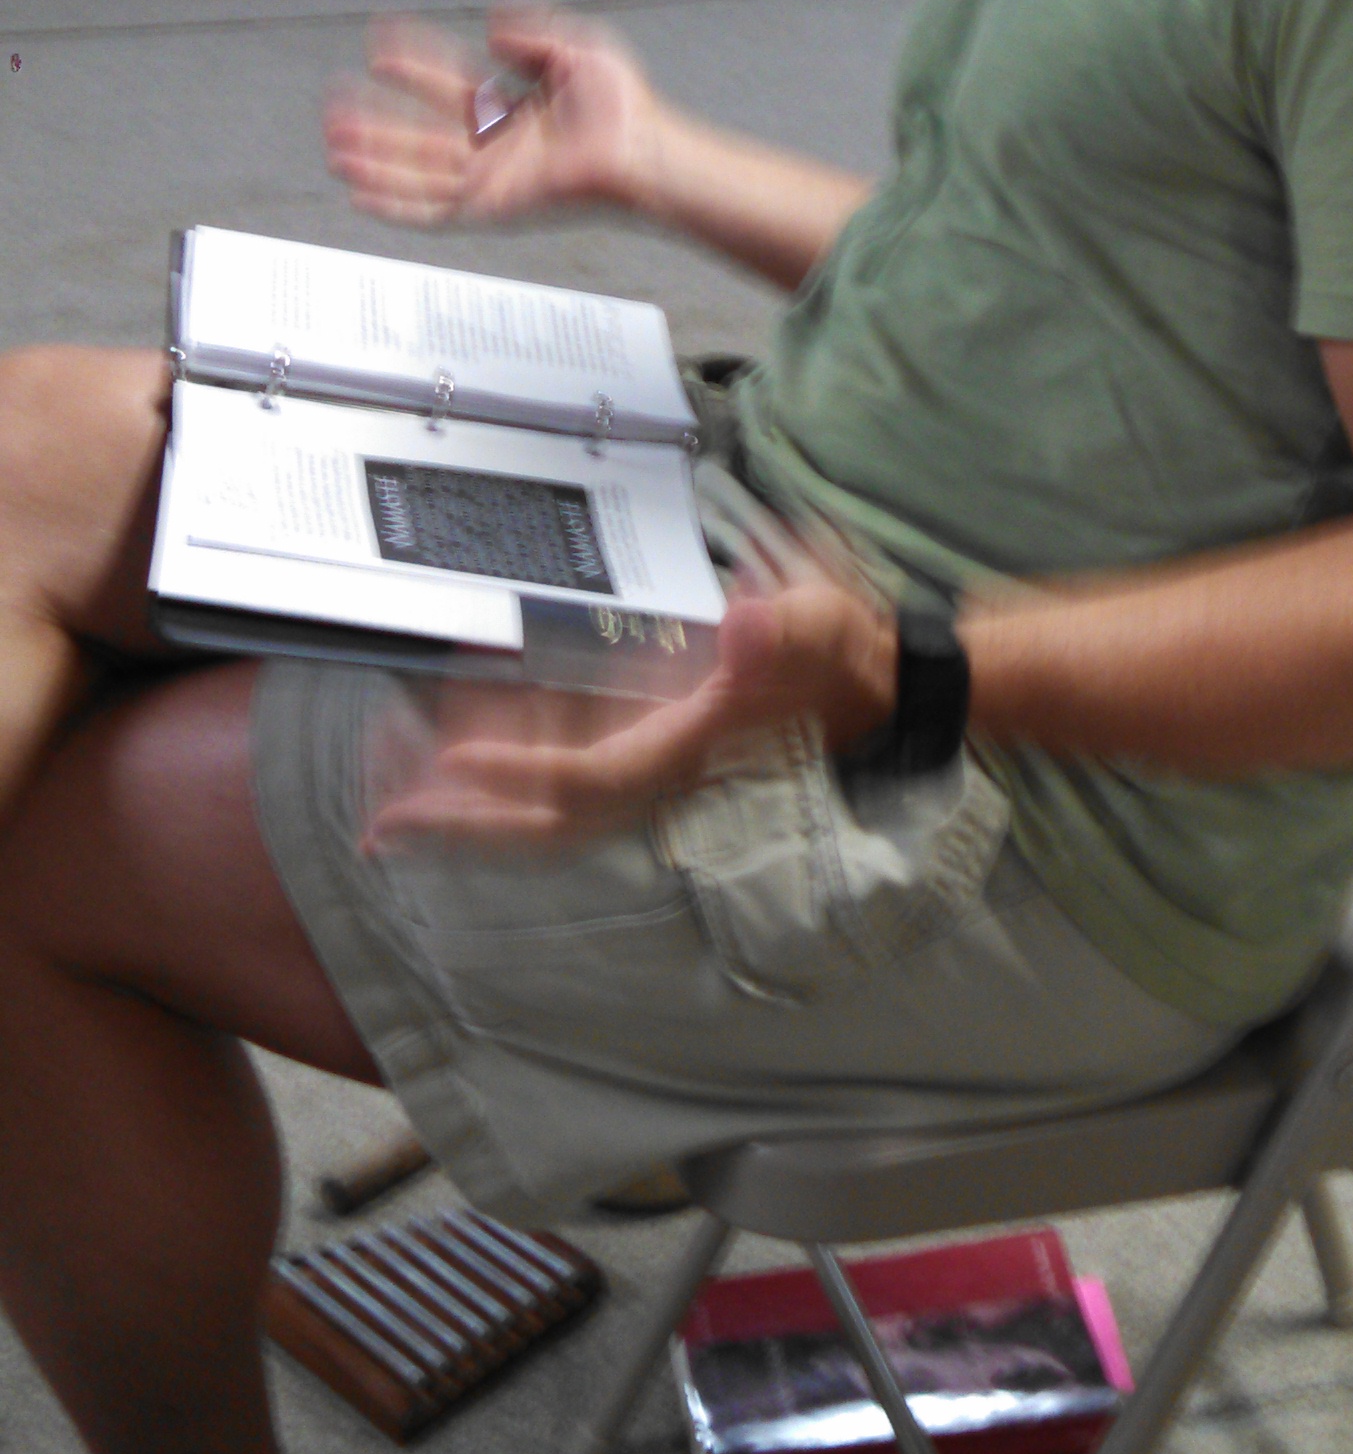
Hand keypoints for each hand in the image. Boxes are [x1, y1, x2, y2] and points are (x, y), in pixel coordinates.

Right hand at [323, 4, 666, 228]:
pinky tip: (363, 191)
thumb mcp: (576, 45)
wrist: (643, 148)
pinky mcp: (492, 204)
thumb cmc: (625, 107)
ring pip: (416, 168)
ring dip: (374, 157)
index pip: (446, 81)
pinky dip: (396, 202)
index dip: (412, 60)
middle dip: (375, 117)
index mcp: (508, 108)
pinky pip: (434, 208)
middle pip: (418, 131)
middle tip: (335, 101)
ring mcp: (491, 176)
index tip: (380, 38)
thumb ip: (531, 30)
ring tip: (335, 143)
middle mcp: (494, 144)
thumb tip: (492, 25)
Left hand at [363, 580, 897, 846]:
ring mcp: (646, 760)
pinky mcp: (643, 740)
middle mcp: (657, 769)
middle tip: (382, 827)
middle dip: (468, 828)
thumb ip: (786, 629)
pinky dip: (509, 749)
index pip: (589, 781)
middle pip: (547, 820)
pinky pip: (561, 760)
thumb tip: (743, 626)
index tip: (453, 764)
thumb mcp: (823, 628)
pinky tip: (465, 717)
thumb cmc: (843, 659)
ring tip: (396, 774)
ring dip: (473, 795)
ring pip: (544, 798)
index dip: (520, 777)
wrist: (869, 685)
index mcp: (686, 751)